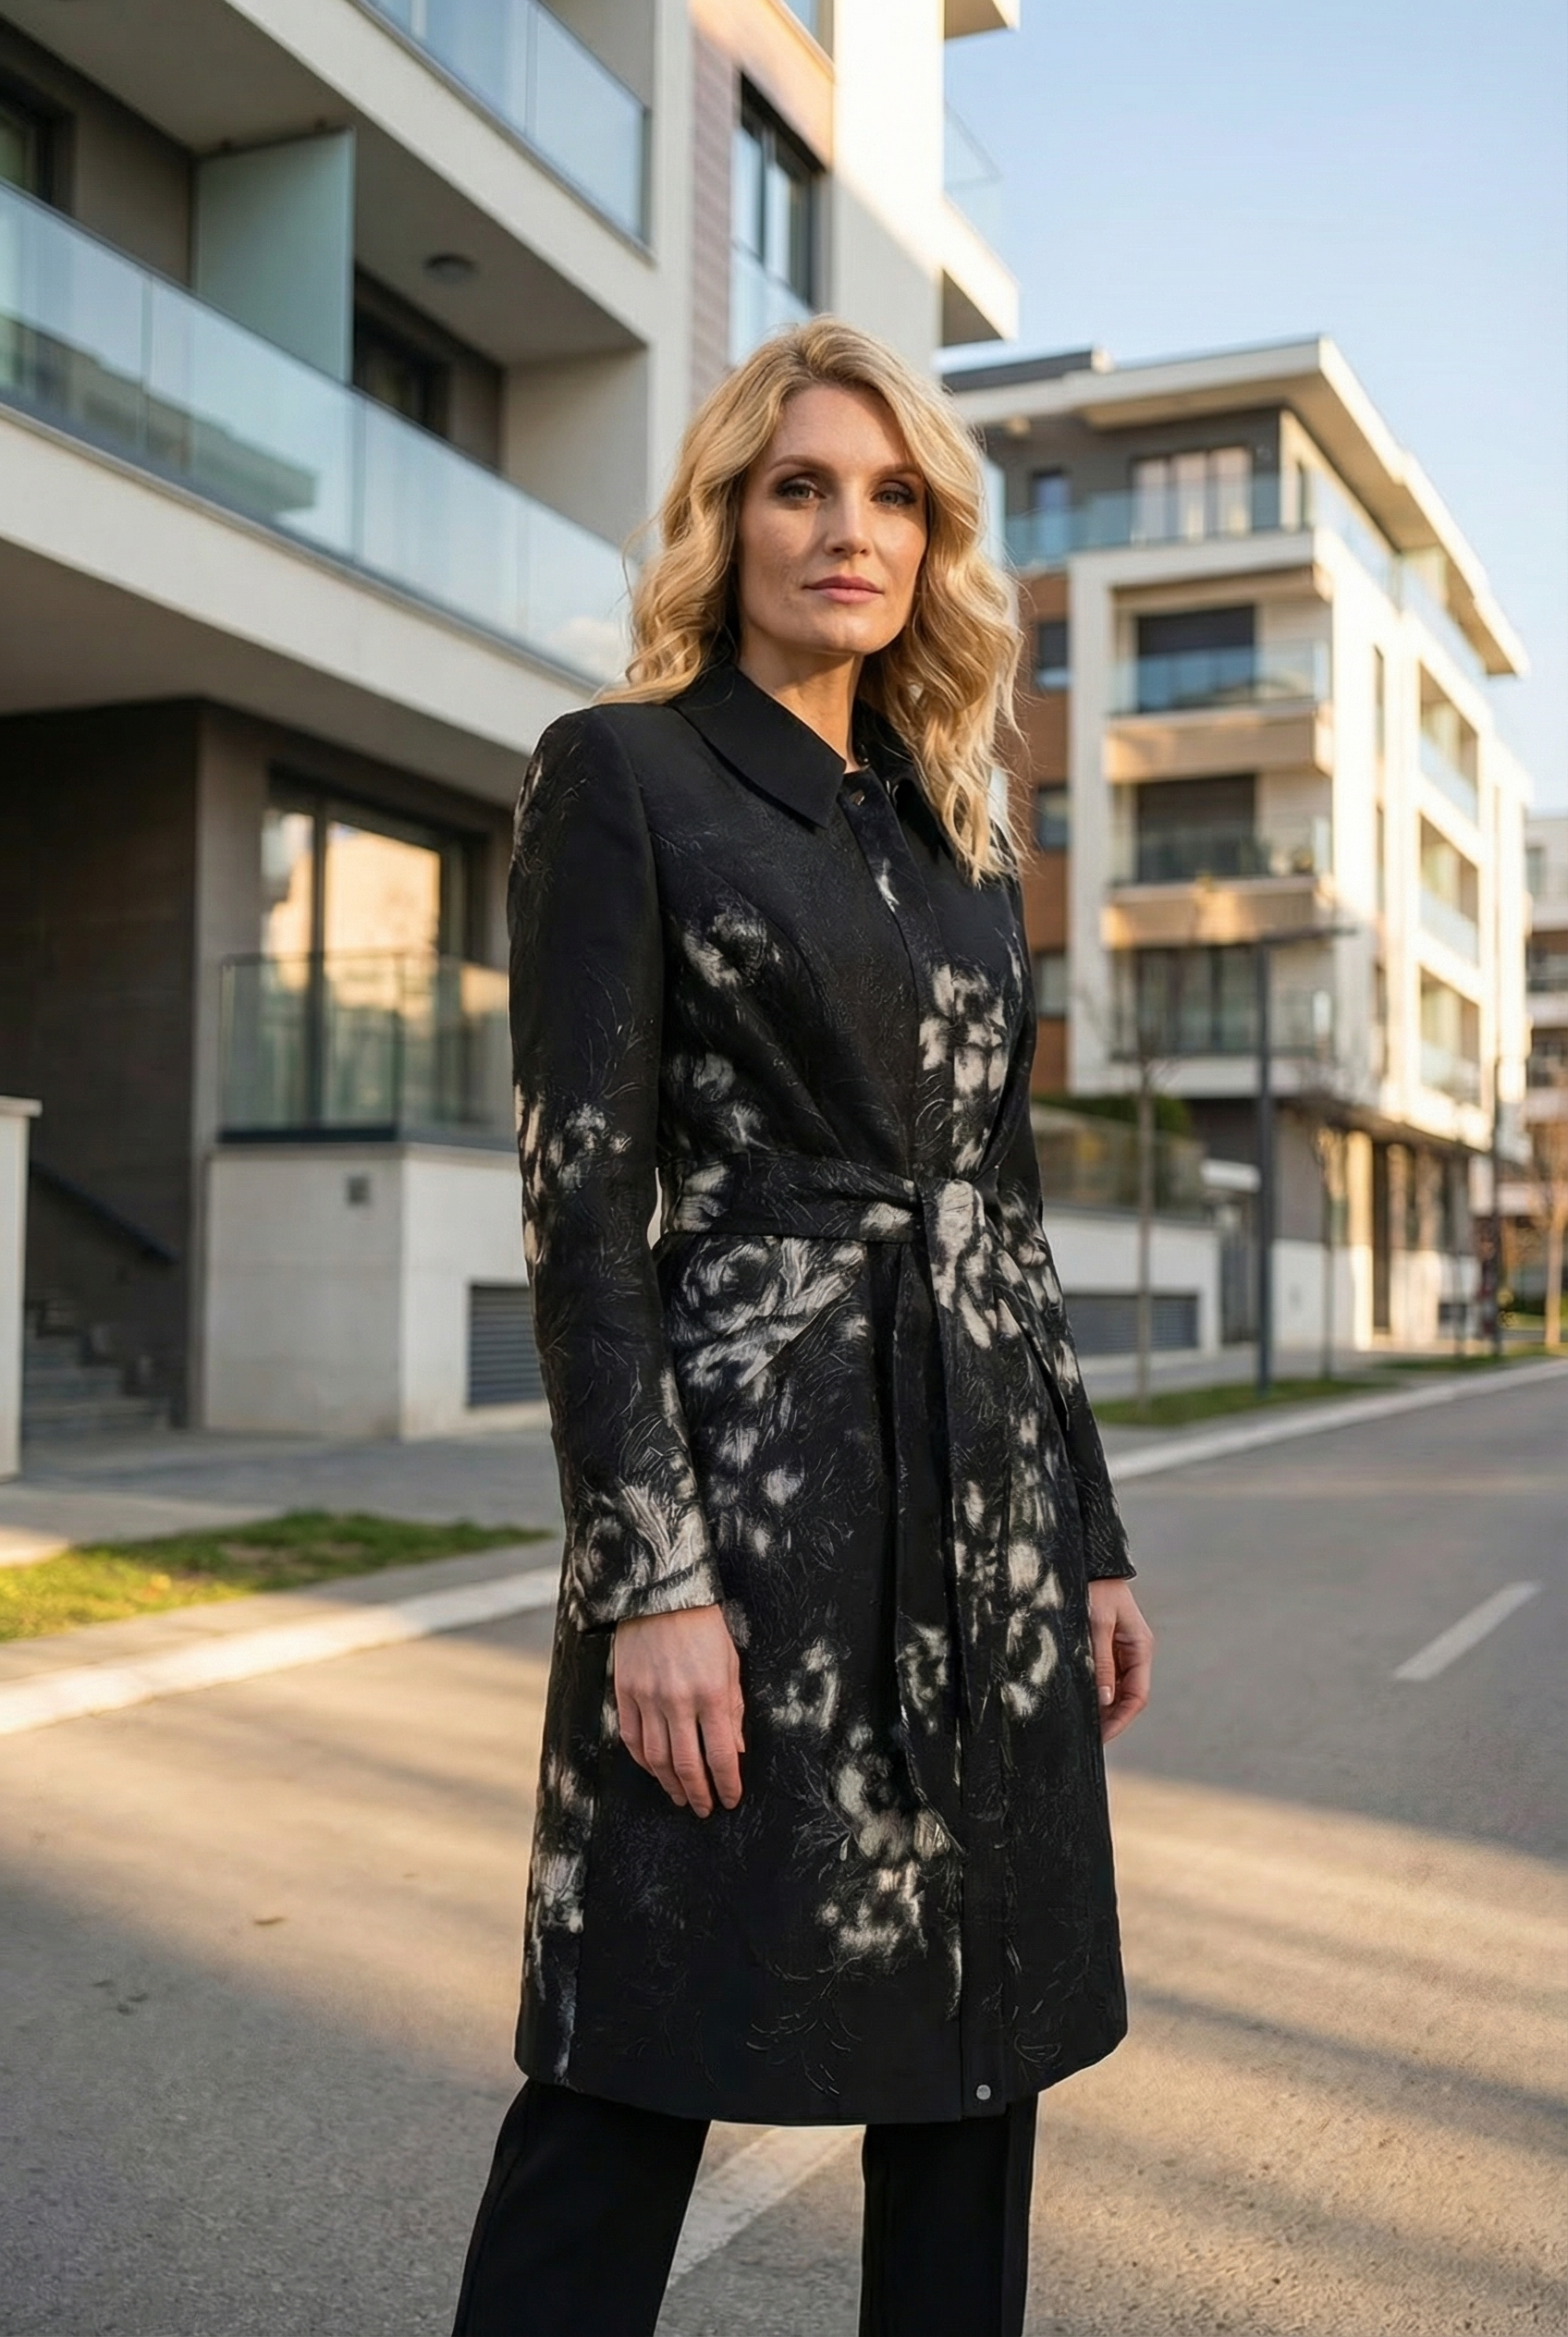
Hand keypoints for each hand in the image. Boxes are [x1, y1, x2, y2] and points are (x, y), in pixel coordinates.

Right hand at [613, 1604, 744, 1816]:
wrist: (662, 1593)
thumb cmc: (704, 1626)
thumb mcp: (731, 1664)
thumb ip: (733, 1710)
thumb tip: (735, 1751)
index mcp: (712, 1693)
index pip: (720, 1755)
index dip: (727, 1784)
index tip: (731, 1799)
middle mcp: (679, 1701)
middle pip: (688, 1764)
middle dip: (699, 1793)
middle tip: (705, 1809)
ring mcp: (648, 1698)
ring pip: (657, 1758)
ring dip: (670, 1784)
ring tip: (681, 1797)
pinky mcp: (626, 1692)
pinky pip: (633, 1738)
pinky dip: (644, 1761)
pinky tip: (655, 1771)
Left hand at [1088, 1579, 1152, 1743]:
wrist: (1091, 1562)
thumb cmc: (1095, 1588)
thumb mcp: (1097, 1624)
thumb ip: (1101, 1662)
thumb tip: (1105, 1699)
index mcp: (1141, 1648)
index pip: (1137, 1696)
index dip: (1121, 1719)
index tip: (1102, 1736)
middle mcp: (1135, 1653)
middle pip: (1128, 1697)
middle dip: (1111, 1719)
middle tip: (1089, 1737)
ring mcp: (1121, 1650)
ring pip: (1116, 1689)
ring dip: (1103, 1708)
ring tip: (1083, 1725)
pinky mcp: (1107, 1646)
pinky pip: (1105, 1676)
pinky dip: (1096, 1692)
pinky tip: (1081, 1701)